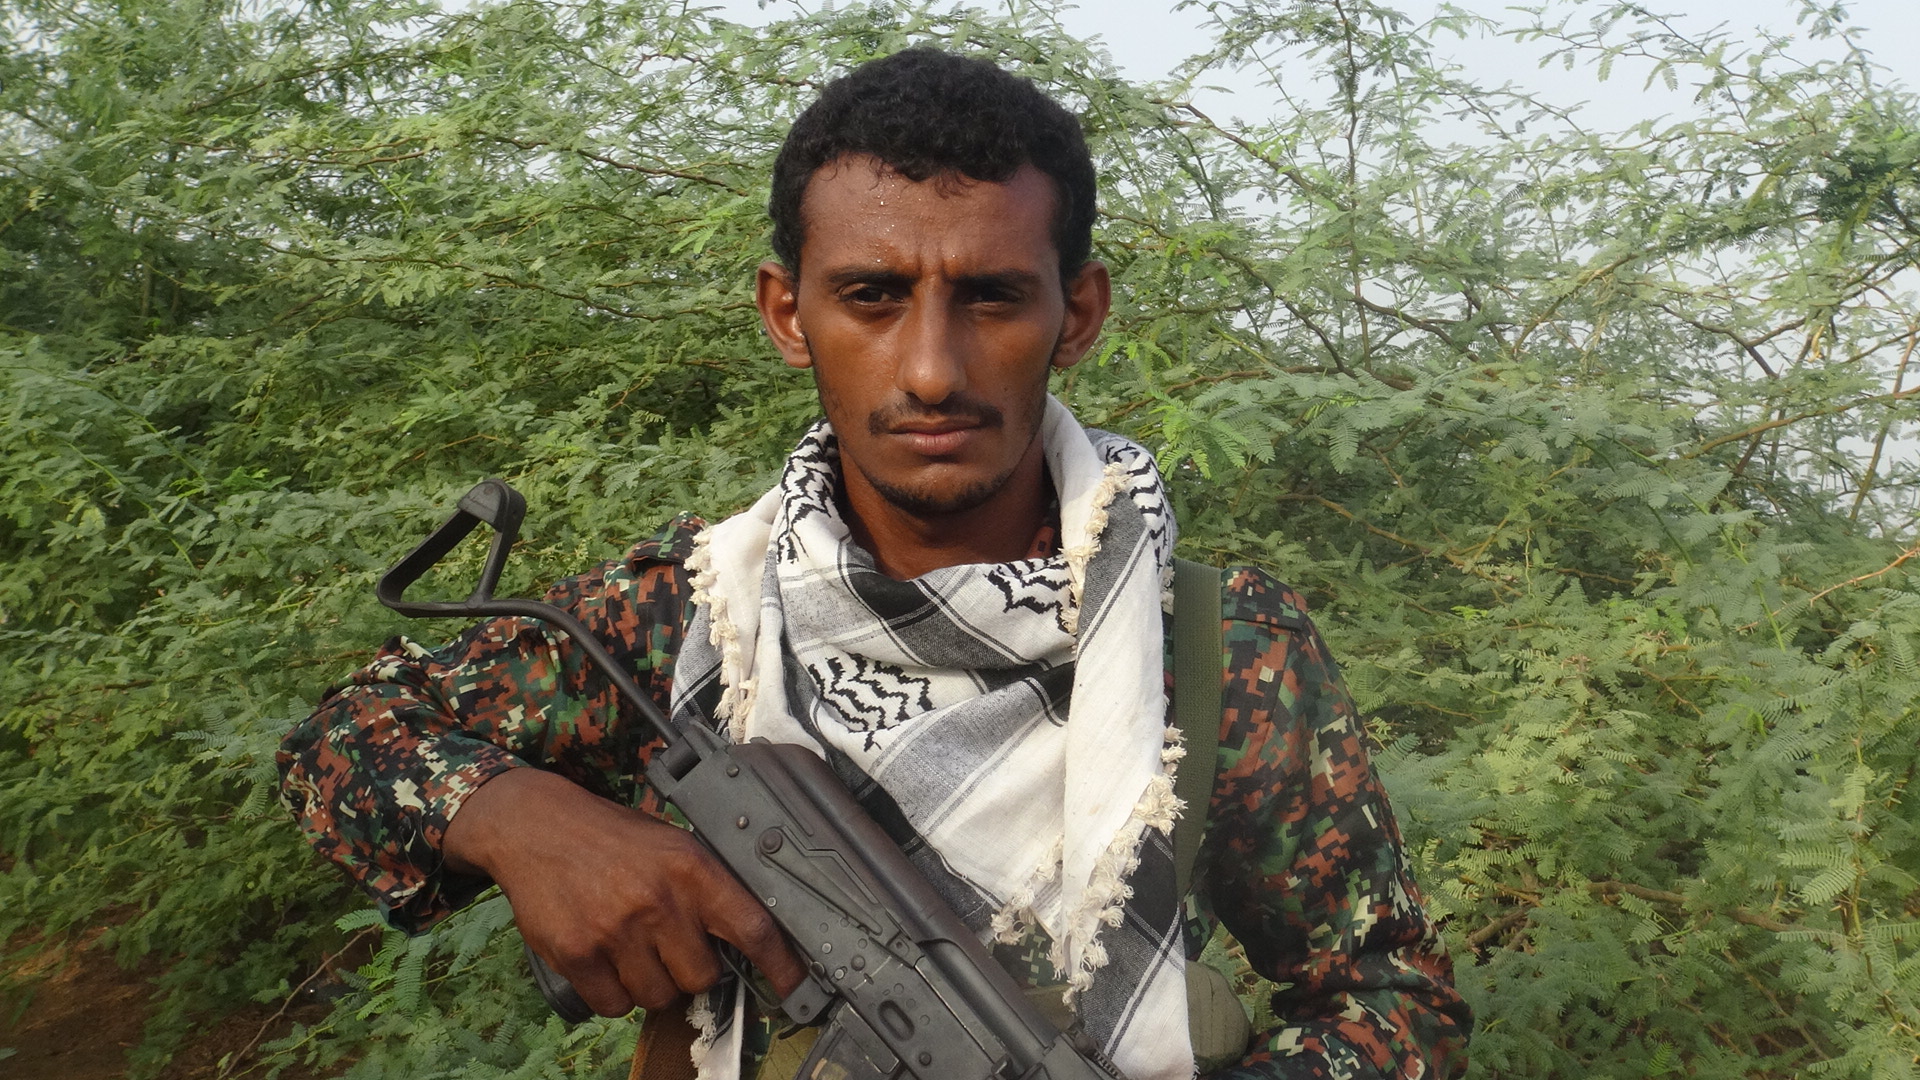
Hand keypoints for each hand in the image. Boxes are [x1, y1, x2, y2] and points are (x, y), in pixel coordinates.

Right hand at [442, 767, 806, 1016]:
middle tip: (669, 946)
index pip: (752, 926)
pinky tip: (605, 960)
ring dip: (650, 983)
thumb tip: (744, 939)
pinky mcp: (578, 954)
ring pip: (659, 997)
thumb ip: (705, 888)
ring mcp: (617, 930)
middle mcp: (658, 900)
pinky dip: (613, 994)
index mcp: (691, 868)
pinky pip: (614, 1005)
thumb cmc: (610, 838)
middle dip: (691, 971)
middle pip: (702, 977)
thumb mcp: (671, 845)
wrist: (534, 826)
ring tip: (632, 947)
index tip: (793, 987)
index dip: (780, 964)